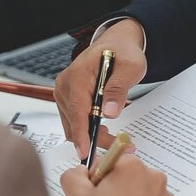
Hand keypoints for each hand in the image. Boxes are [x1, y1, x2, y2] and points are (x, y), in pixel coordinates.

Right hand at [54, 18, 145, 158]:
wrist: (115, 44)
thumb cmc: (122, 52)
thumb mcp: (130, 67)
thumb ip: (119, 88)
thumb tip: (109, 111)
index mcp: (78, 75)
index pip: (77, 110)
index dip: (81, 133)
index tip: (85, 152)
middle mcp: (66, 85)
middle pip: (75, 122)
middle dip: (93, 139)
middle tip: (119, 147)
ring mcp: (64, 93)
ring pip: (73, 125)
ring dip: (92, 136)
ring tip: (116, 139)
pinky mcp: (67, 100)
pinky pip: (74, 121)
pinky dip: (88, 130)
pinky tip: (104, 130)